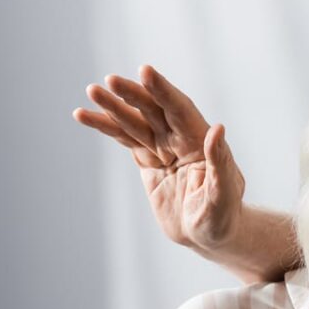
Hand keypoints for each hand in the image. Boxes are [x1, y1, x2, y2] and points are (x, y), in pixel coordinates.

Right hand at [73, 65, 244, 250]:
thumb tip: (217, 129)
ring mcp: (162, 148)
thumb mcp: (224, 193)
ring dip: (113, 107)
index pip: (180, 109)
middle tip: (111, 80)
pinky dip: (105, 127)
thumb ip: (219, 162)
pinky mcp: (147, 160)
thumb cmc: (223, 217)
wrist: (207, 236)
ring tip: (92, 91)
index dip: (163, 91)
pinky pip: (124, 138)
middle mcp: (180, 138)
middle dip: (133, 95)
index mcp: (200, 141)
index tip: (145, 72)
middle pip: (153, 110)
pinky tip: (83, 114)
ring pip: (134, 122)